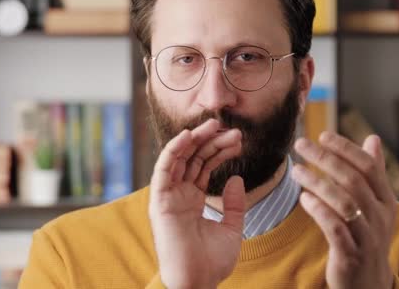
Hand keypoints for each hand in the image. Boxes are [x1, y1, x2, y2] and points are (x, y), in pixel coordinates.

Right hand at [149, 119, 244, 288]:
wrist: (197, 282)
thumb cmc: (212, 262)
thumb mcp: (232, 228)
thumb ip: (235, 203)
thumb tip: (238, 178)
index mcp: (193, 200)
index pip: (205, 166)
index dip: (220, 150)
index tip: (238, 140)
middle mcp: (180, 195)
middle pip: (194, 158)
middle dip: (211, 140)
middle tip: (230, 128)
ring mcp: (169, 196)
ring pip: (180, 159)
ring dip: (196, 139)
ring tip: (215, 125)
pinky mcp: (160, 201)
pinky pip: (164, 170)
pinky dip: (173, 150)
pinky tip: (188, 136)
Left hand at [292, 132, 396, 288]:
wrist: (368, 284)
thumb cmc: (366, 236)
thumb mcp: (375, 205)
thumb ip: (373, 173)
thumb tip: (373, 138)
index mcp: (386, 200)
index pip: (368, 166)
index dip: (345, 149)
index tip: (323, 135)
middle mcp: (380, 216)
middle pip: (353, 180)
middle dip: (325, 159)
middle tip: (301, 144)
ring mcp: (367, 236)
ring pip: (343, 202)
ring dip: (317, 182)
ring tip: (296, 170)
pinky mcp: (351, 254)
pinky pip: (335, 228)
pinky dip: (319, 211)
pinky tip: (304, 198)